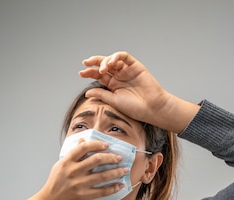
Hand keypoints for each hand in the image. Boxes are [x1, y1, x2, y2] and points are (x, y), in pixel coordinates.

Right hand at [17, 139, 127, 199]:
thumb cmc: (55, 183)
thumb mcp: (60, 165)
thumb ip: (73, 154)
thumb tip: (83, 140)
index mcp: (67, 162)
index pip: (84, 147)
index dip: (97, 144)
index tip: (106, 145)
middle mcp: (73, 171)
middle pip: (96, 160)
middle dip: (111, 158)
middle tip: (119, 158)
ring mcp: (79, 184)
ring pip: (102, 175)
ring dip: (116, 172)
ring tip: (124, 170)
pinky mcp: (84, 195)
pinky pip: (102, 191)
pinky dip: (112, 188)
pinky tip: (120, 185)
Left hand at [79, 51, 198, 132]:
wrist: (152, 108)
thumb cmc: (135, 108)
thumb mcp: (114, 101)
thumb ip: (101, 94)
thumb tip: (87, 92)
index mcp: (112, 85)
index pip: (98, 75)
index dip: (89, 73)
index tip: (81, 73)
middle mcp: (119, 76)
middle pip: (104, 65)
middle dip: (94, 63)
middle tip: (86, 63)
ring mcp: (127, 71)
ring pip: (113, 60)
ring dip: (105, 61)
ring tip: (102, 68)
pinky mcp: (136, 66)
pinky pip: (125, 57)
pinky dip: (117, 57)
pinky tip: (111, 61)